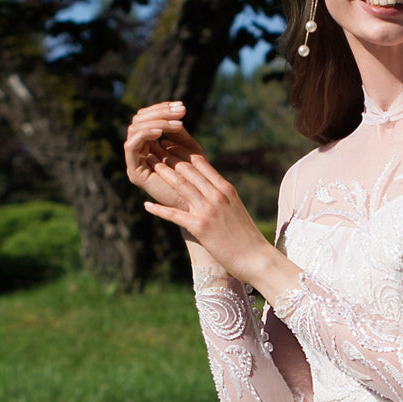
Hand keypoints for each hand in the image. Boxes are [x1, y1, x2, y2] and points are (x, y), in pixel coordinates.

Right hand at [123, 101, 203, 209]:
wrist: (196, 205)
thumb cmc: (196, 178)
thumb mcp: (189, 149)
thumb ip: (179, 131)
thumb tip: (174, 111)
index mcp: (150, 143)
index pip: (149, 117)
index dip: (164, 109)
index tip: (183, 107)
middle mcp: (139, 150)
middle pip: (138, 120)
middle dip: (160, 112)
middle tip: (180, 111)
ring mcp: (135, 161)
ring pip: (134, 129)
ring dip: (157, 122)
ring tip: (177, 124)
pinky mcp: (134, 172)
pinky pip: (131, 146)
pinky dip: (145, 134)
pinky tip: (161, 133)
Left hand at [141, 144, 271, 282]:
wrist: (256, 257)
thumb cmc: (246, 236)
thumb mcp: (236, 209)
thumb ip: (222, 196)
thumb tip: (210, 189)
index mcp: (226, 189)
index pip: (201, 163)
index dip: (183, 151)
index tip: (170, 144)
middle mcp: (217, 195)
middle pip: (188, 170)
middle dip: (169, 157)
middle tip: (154, 147)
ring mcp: (208, 210)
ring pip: (180, 185)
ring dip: (163, 173)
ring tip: (150, 164)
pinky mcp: (200, 227)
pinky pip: (174, 214)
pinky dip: (159, 209)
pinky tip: (146, 205)